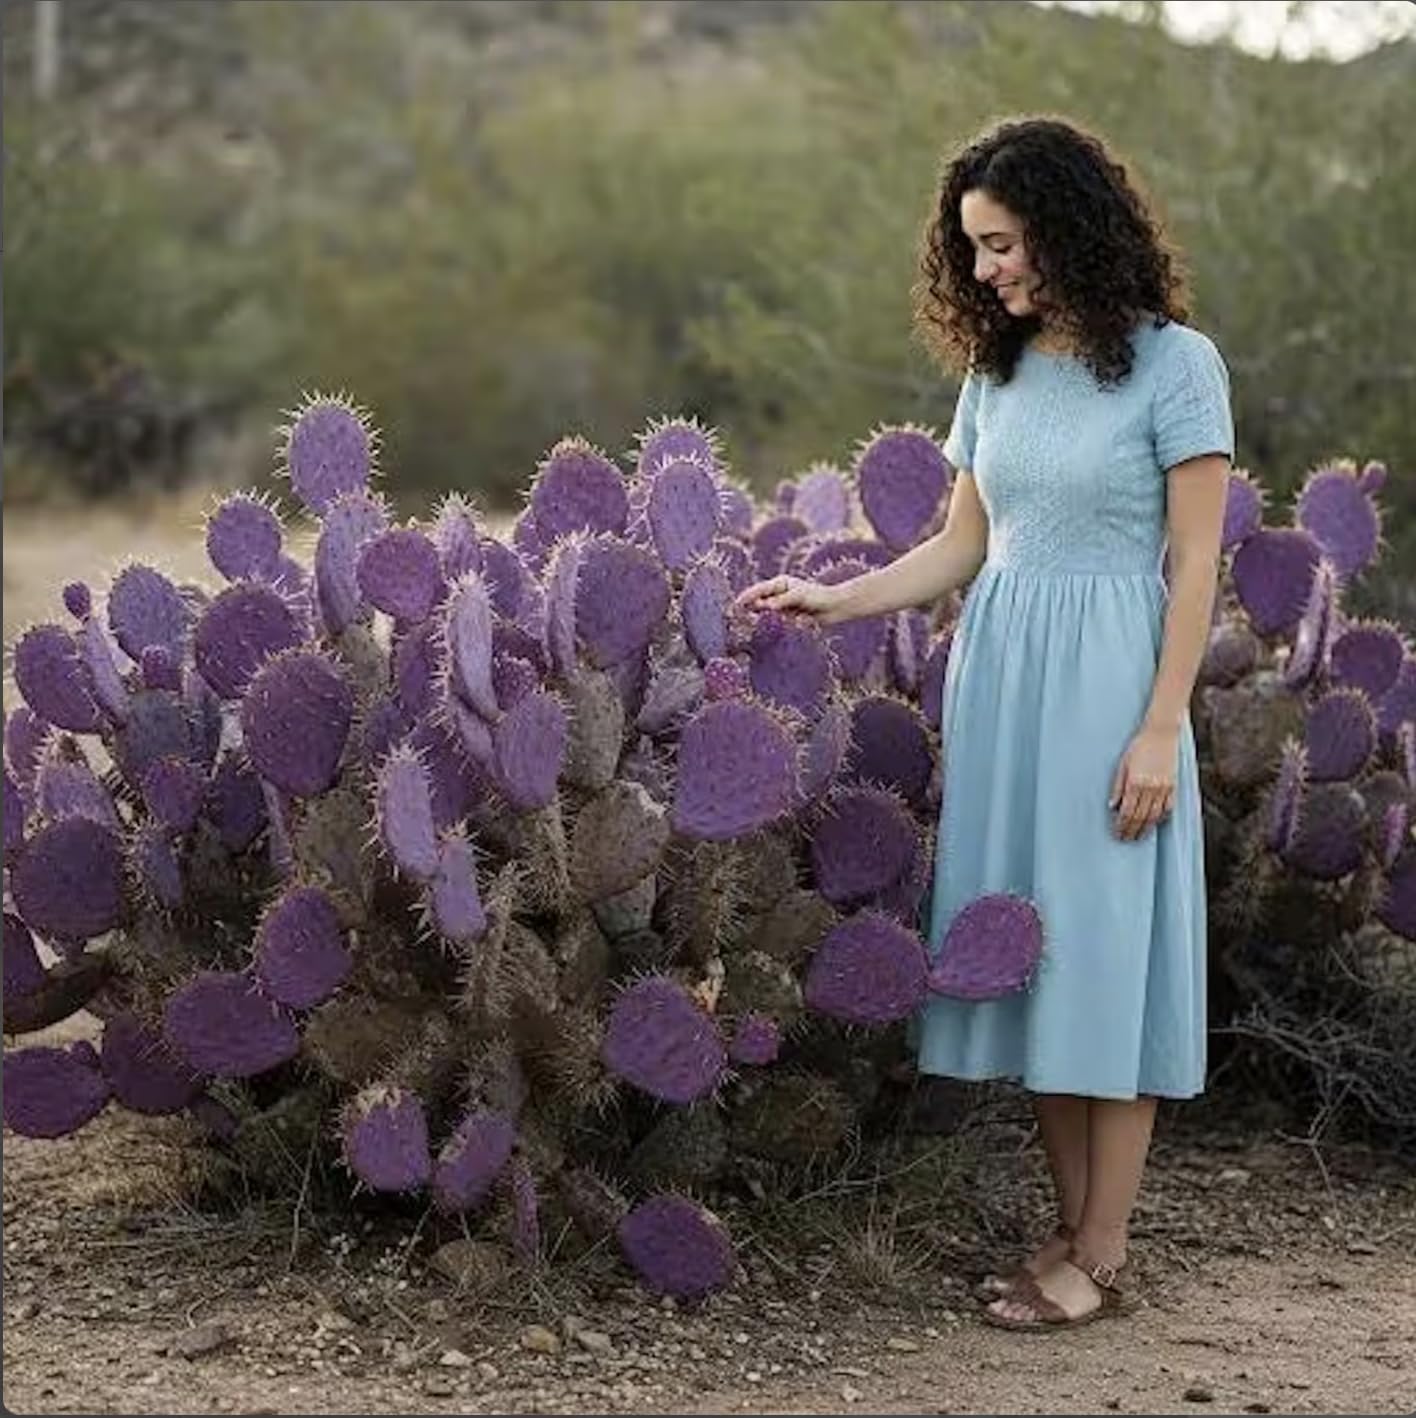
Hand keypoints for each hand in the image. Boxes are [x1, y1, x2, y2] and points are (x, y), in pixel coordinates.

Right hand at [733, 573, 845, 624]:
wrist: (835, 607)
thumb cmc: (818, 596)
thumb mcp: (798, 596)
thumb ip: (780, 601)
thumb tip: (763, 606)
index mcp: (781, 583)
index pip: (759, 589)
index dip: (747, 596)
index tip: (736, 604)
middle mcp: (780, 593)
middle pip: (760, 600)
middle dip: (749, 607)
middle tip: (736, 616)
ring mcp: (784, 605)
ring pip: (766, 612)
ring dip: (760, 617)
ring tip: (747, 624)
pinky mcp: (789, 616)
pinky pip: (776, 621)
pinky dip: (770, 624)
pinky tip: (764, 629)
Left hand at [1109, 723, 1178, 840]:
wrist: (1161, 734)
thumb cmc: (1139, 746)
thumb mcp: (1122, 764)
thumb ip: (1117, 787)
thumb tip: (1112, 806)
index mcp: (1134, 783)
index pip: (1126, 812)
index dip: (1121, 826)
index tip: (1117, 833)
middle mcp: (1150, 788)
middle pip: (1140, 817)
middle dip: (1131, 830)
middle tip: (1125, 839)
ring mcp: (1163, 788)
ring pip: (1154, 816)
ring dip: (1145, 828)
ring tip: (1138, 836)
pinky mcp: (1173, 786)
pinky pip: (1167, 808)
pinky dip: (1160, 818)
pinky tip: (1154, 823)